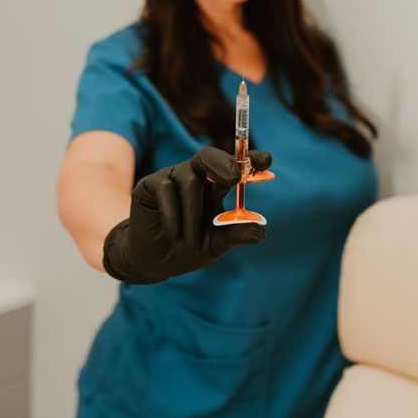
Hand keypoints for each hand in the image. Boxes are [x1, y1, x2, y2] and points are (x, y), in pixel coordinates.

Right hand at [102, 145, 272, 283]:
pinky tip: (173, 234)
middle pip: (209, 155)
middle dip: (224, 163)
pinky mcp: (150, 184)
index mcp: (216, 185)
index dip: (250, 160)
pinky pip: (165, 189)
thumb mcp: (215, 243)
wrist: (153, 261)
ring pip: (190, 181)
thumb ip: (235, 234)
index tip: (267, 160)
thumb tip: (261, 230)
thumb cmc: (187, 247)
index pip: (235, 166)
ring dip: (193, 215)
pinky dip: (173, 214)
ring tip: (190, 242)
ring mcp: (172, 177)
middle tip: (235, 177)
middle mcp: (196, 175)